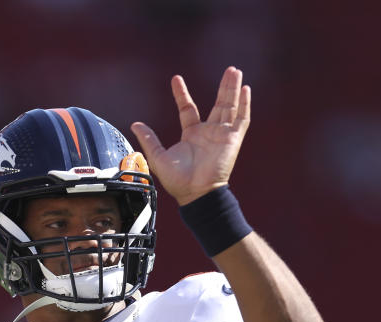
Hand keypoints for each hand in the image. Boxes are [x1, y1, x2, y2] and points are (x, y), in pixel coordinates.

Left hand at [131, 67, 250, 205]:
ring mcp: (222, 135)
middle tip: (228, 70)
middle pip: (218, 103)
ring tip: (235, 71)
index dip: (182, 94)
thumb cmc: (177, 180)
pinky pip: (241, 119)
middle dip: (223, 86)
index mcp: (191, 135)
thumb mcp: (158, 157)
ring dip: (233, 89)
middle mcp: (208, 132)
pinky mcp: (233, 140)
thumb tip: (135, 125)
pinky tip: (245, 90)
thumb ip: (149, 140)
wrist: (195, 192)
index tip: (176, 79)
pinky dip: (244, 105)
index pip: (188, 108)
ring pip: (230, 107)